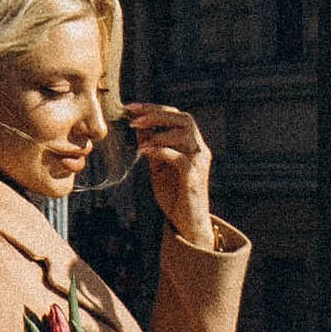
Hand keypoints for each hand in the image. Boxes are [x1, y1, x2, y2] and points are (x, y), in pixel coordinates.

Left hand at [118, 100, 215, 249]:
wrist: (187, 223)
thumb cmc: (174, 196)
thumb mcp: (158, 168)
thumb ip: (152, 148)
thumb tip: (139, 127)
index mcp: (192, 145)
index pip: (176, 116)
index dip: (154, 109)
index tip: (131, 108)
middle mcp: (200, 149)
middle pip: (183, 118)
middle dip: (157, 114)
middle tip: (133, 117)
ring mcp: (199, 162)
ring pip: (185, 133)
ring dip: (159, 131)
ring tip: (138, 133)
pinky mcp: (195, 177)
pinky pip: (180, 157)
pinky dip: (161, 150)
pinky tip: (144, 151)